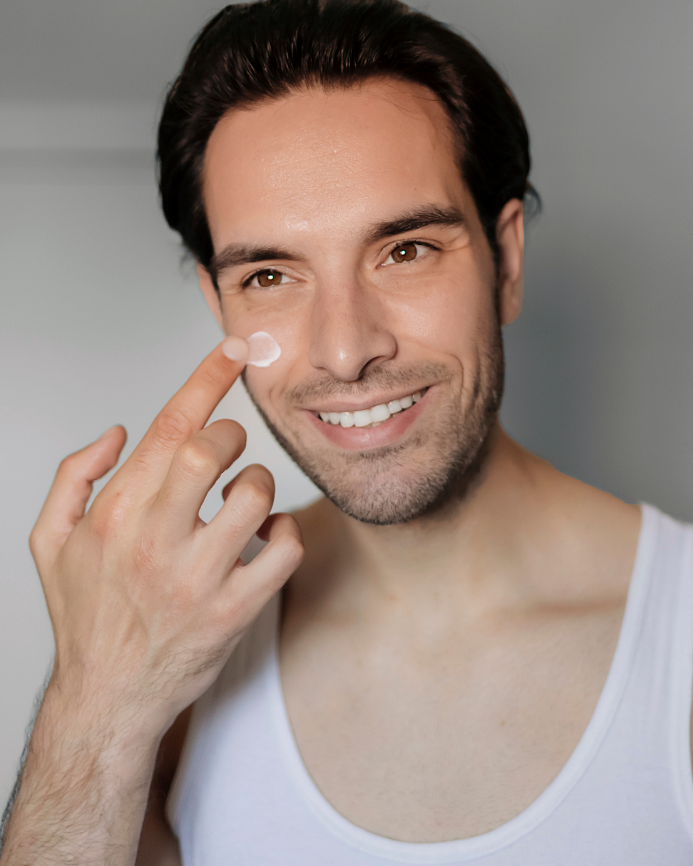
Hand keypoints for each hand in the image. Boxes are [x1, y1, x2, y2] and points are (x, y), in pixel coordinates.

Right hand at [28, 336, 304, 747]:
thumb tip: (119, 430)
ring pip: (254, 496)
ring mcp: (197, 579)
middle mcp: (154, 542)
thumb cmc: (87, 614)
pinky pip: (283, 551)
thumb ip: (75, 476)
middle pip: (209, 451)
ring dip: (258, 486)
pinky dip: (285, 533)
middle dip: (232, 436)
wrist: (108, 700)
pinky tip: (265, 538)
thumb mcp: (51, 542)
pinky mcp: (233, 612)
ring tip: (241, 502)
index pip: (166, 428)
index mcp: (115, 515)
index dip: (205, 379)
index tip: (233, 349)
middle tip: (229, 450)